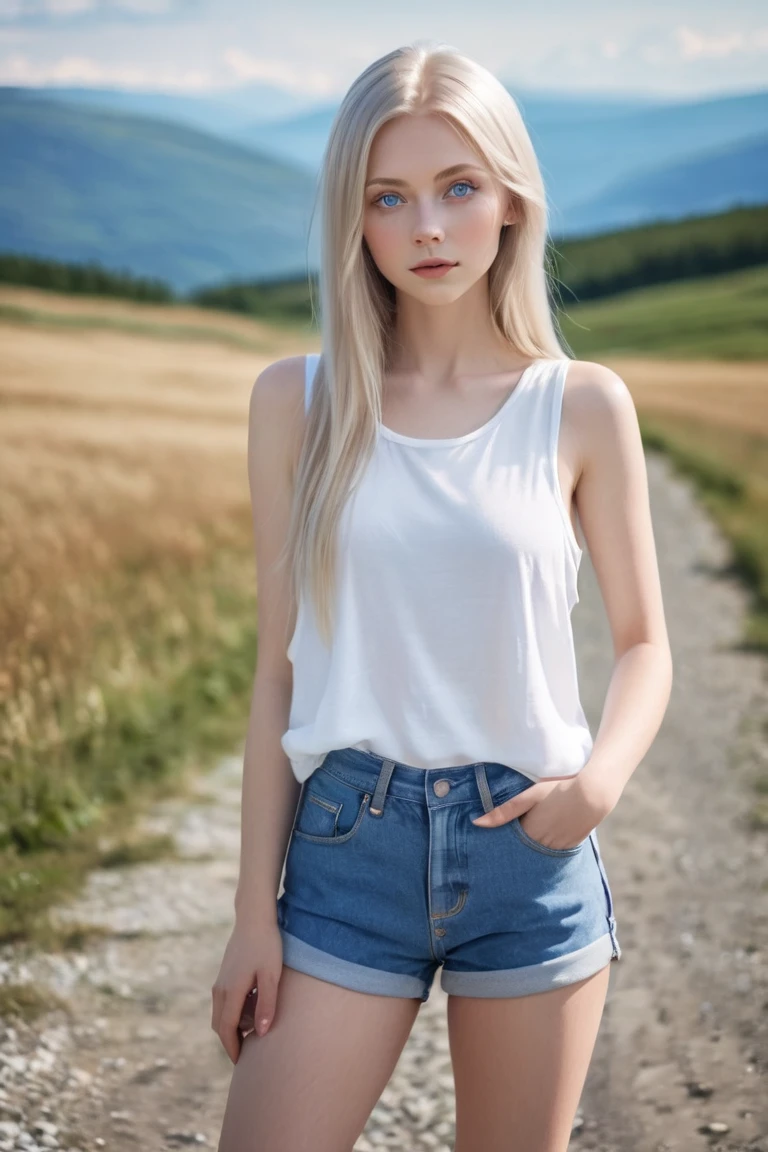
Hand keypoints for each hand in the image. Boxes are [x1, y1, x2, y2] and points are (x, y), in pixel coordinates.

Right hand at [211, 917, 282, 1063]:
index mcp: (231, 991)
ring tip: (253, 1031)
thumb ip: (267, 1004)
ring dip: (232, 1026)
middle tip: (248, 1053)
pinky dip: (232, 1013)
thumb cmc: (267, 945)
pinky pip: (223, 1002)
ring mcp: (220, 981)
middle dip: (231, 1041)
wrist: (254, 918)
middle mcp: (220, 989)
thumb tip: (261, 1034)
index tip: (241, 1063)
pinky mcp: (224, 974)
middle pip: (219, 1024)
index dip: (232, 1048)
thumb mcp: (271, 976)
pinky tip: (251, 1010)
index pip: (226, 1029)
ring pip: (220, 1013)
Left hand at [471, 772, 616, 850]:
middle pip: (523, 852)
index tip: (491, 845)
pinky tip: (545, 841)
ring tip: (526, 843)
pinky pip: (554, 852)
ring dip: (532, 850)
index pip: (509, 845)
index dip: (501, 843)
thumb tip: (476, 823)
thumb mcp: (529, 796)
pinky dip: (548, 848)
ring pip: (539, 853)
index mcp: (529, 833)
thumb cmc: (558, 789)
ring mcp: (558, 848)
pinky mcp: (571, 846)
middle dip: (515, 850)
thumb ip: (503, 811)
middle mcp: (542, 845)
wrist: (593, 793)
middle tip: (505, 850)